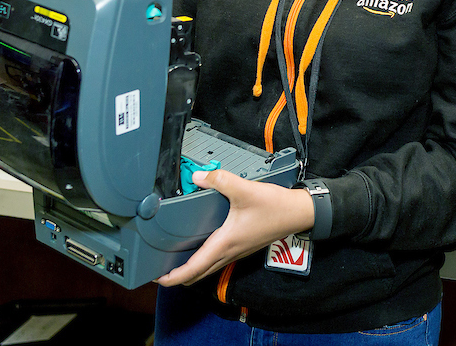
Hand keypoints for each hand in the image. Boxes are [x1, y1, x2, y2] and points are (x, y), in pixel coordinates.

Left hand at [155, 170, 315, 286]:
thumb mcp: (246, 190)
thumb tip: (198, 177)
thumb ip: (220, 181)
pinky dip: (203, 260)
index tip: (157, 278)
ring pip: (208, 268)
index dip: (173, 277)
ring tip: (174, 260)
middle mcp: (230, 252)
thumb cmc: (276, 207)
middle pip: (198, 274)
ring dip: (191, 269)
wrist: (298, 213)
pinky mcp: (242, 245)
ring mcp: (237, 251)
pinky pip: (217, 259)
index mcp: (225, 243)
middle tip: (160, 269)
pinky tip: (199, 246)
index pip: (194, 269)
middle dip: (178, 276)